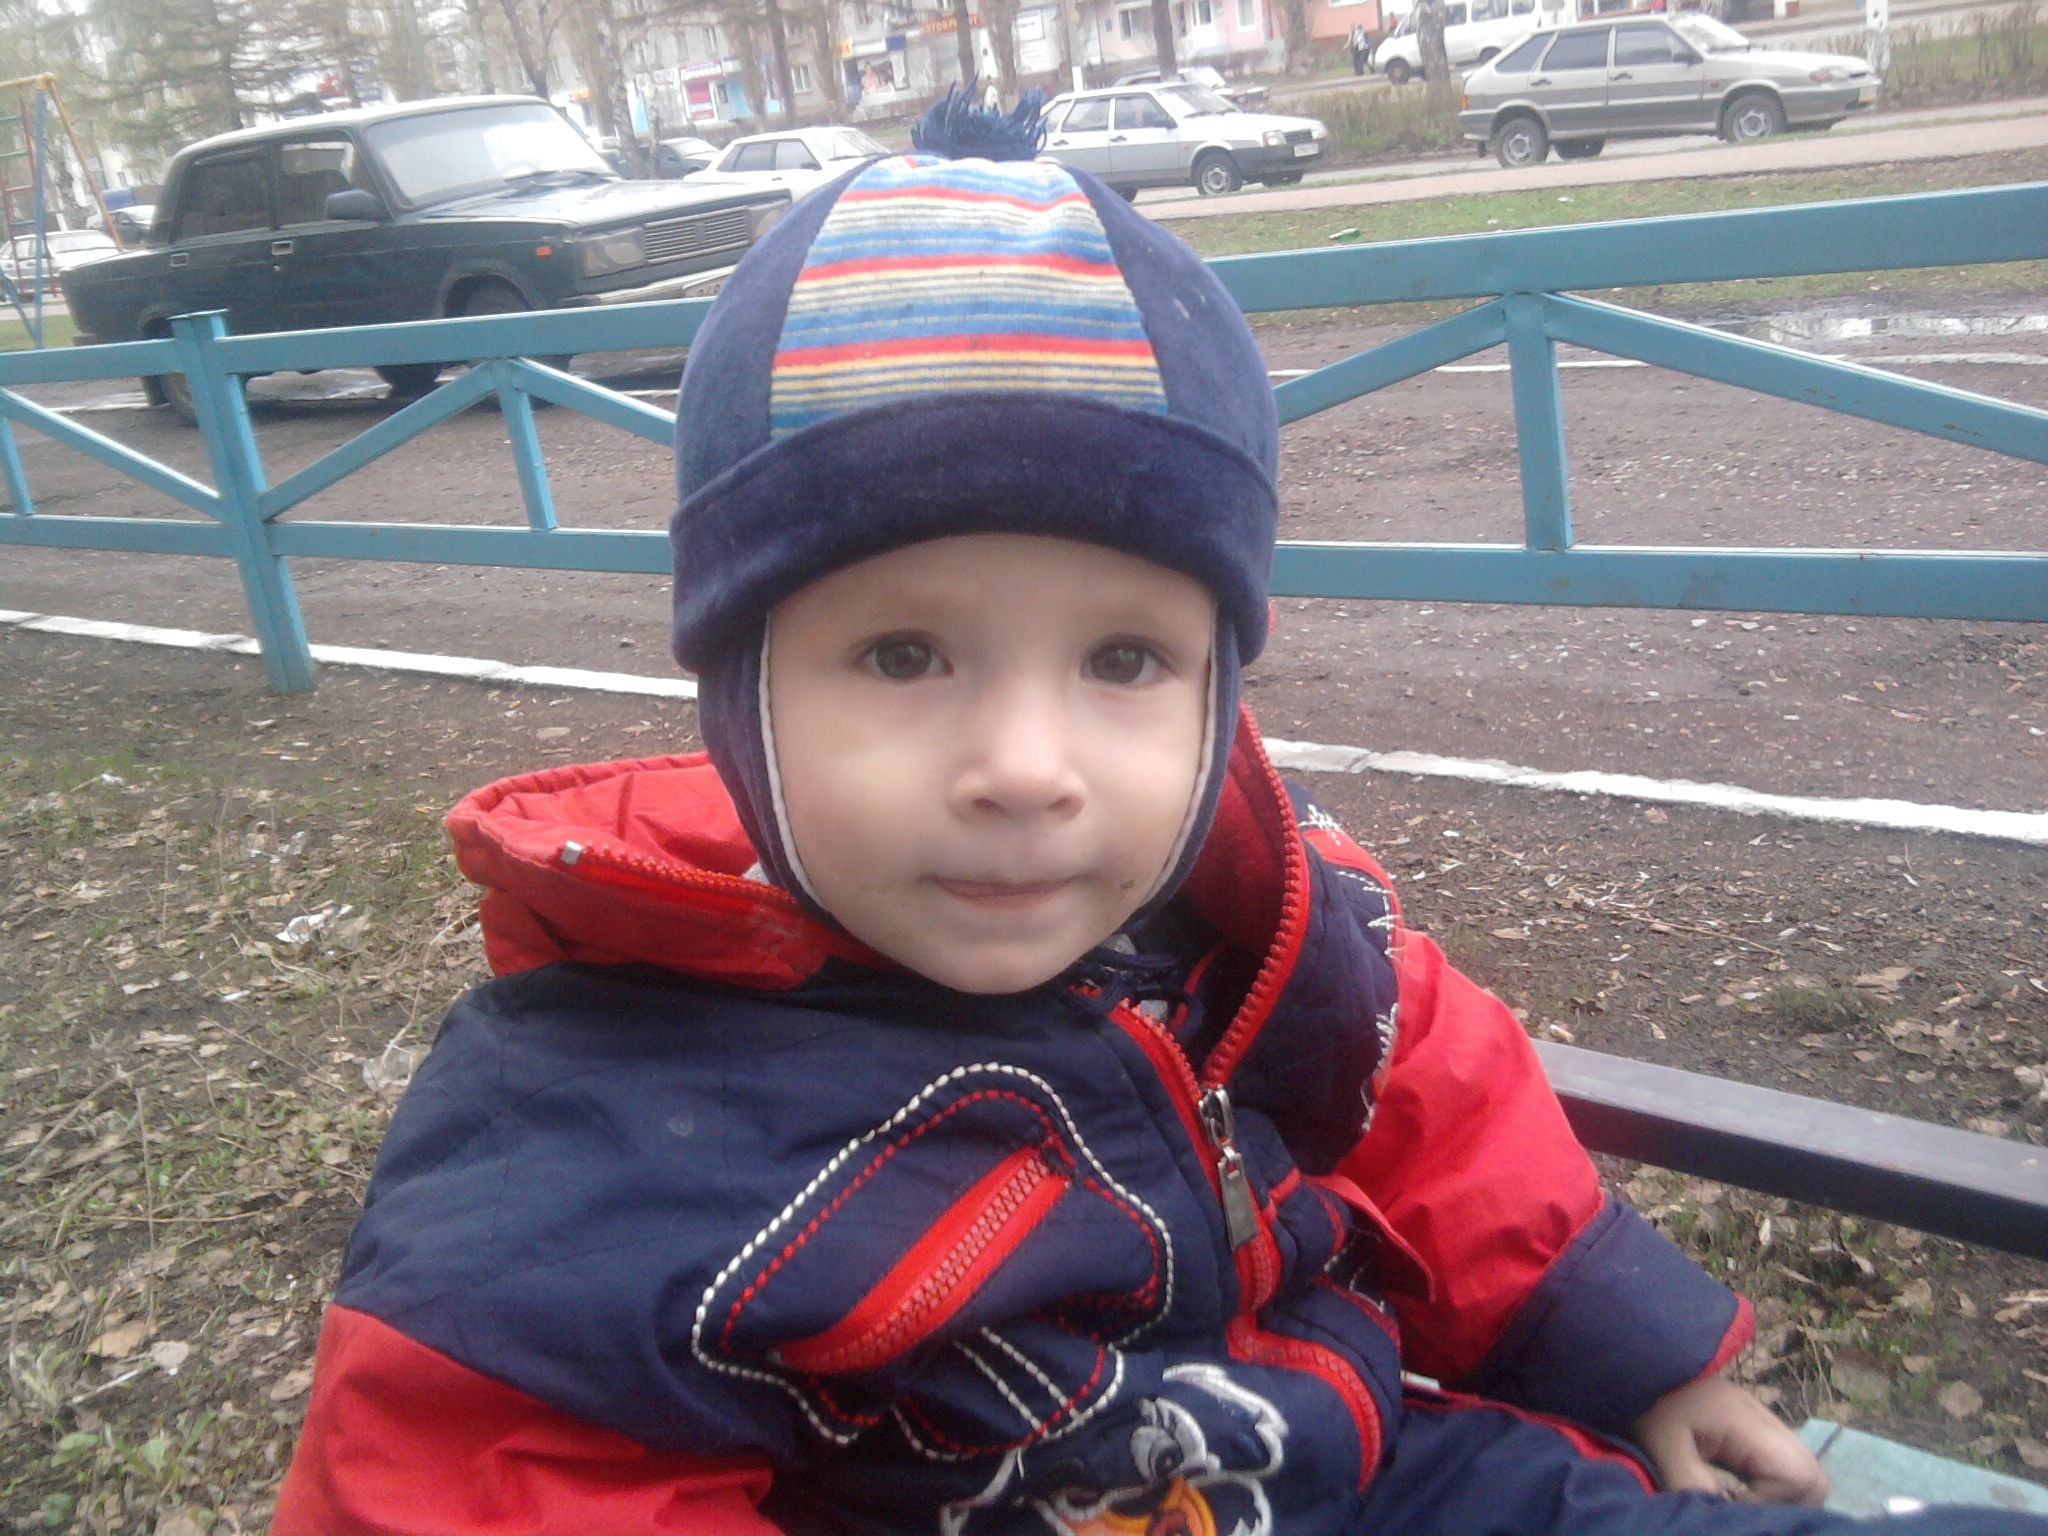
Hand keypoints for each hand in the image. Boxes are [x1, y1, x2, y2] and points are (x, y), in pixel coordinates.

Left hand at [1631, 1374, 1829, 1505]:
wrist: (1639, 1365)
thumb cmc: (1649, 1401)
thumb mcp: (1660, 1443)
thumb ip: (1692, 1482)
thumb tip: (1723, 1513)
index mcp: (1749, 1422)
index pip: (1801, 1473)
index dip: (1774, 1501)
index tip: (1733, 1501)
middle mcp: (1768, 1423)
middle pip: (1814, 1476)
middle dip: (1788, 1503)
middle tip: (1743, 1505)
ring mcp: (1766, 1426)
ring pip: (1805, 1473)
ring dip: (1782, 1496)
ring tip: (1740, 1500)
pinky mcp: (1757, 1432)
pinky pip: (1785, 1467)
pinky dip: (1773, 1486)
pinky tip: (1739, 1490)